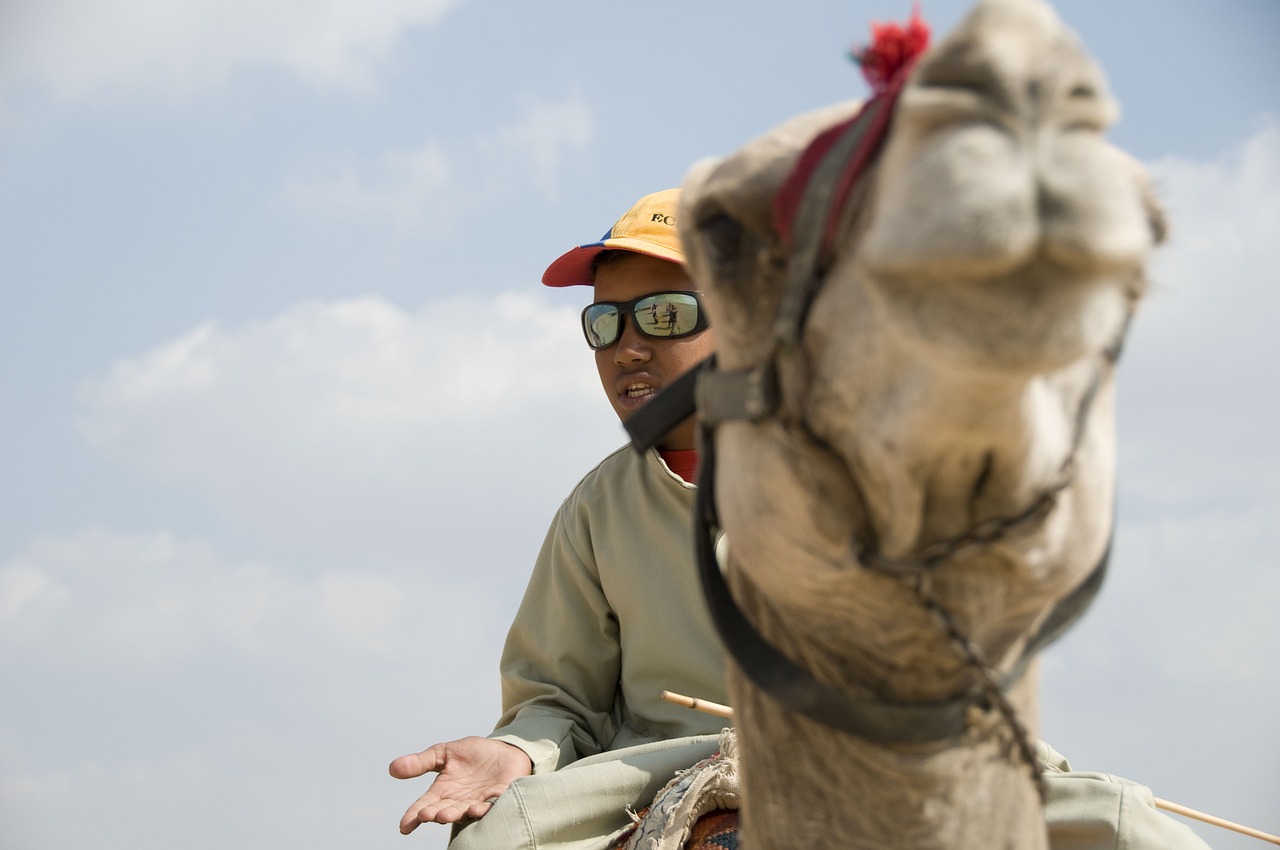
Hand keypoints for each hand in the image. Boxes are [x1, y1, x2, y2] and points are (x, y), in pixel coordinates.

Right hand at [389, 736, 532, 833]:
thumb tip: (392, 768)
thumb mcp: (444, 753)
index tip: (404, 826)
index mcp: (443, 791)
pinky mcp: (498, 797)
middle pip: (443, 810)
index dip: (414, 816)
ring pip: (464, 812)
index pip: (425, 804)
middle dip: (434, 814)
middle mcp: (458, 800)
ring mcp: (477, 801)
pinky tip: (476, 808)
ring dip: (455, 814)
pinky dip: (482, 809)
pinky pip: (490, 806)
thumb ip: (421, 762)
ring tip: (444, 815)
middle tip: (425, 815)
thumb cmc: (473, 755)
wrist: (504, 751)